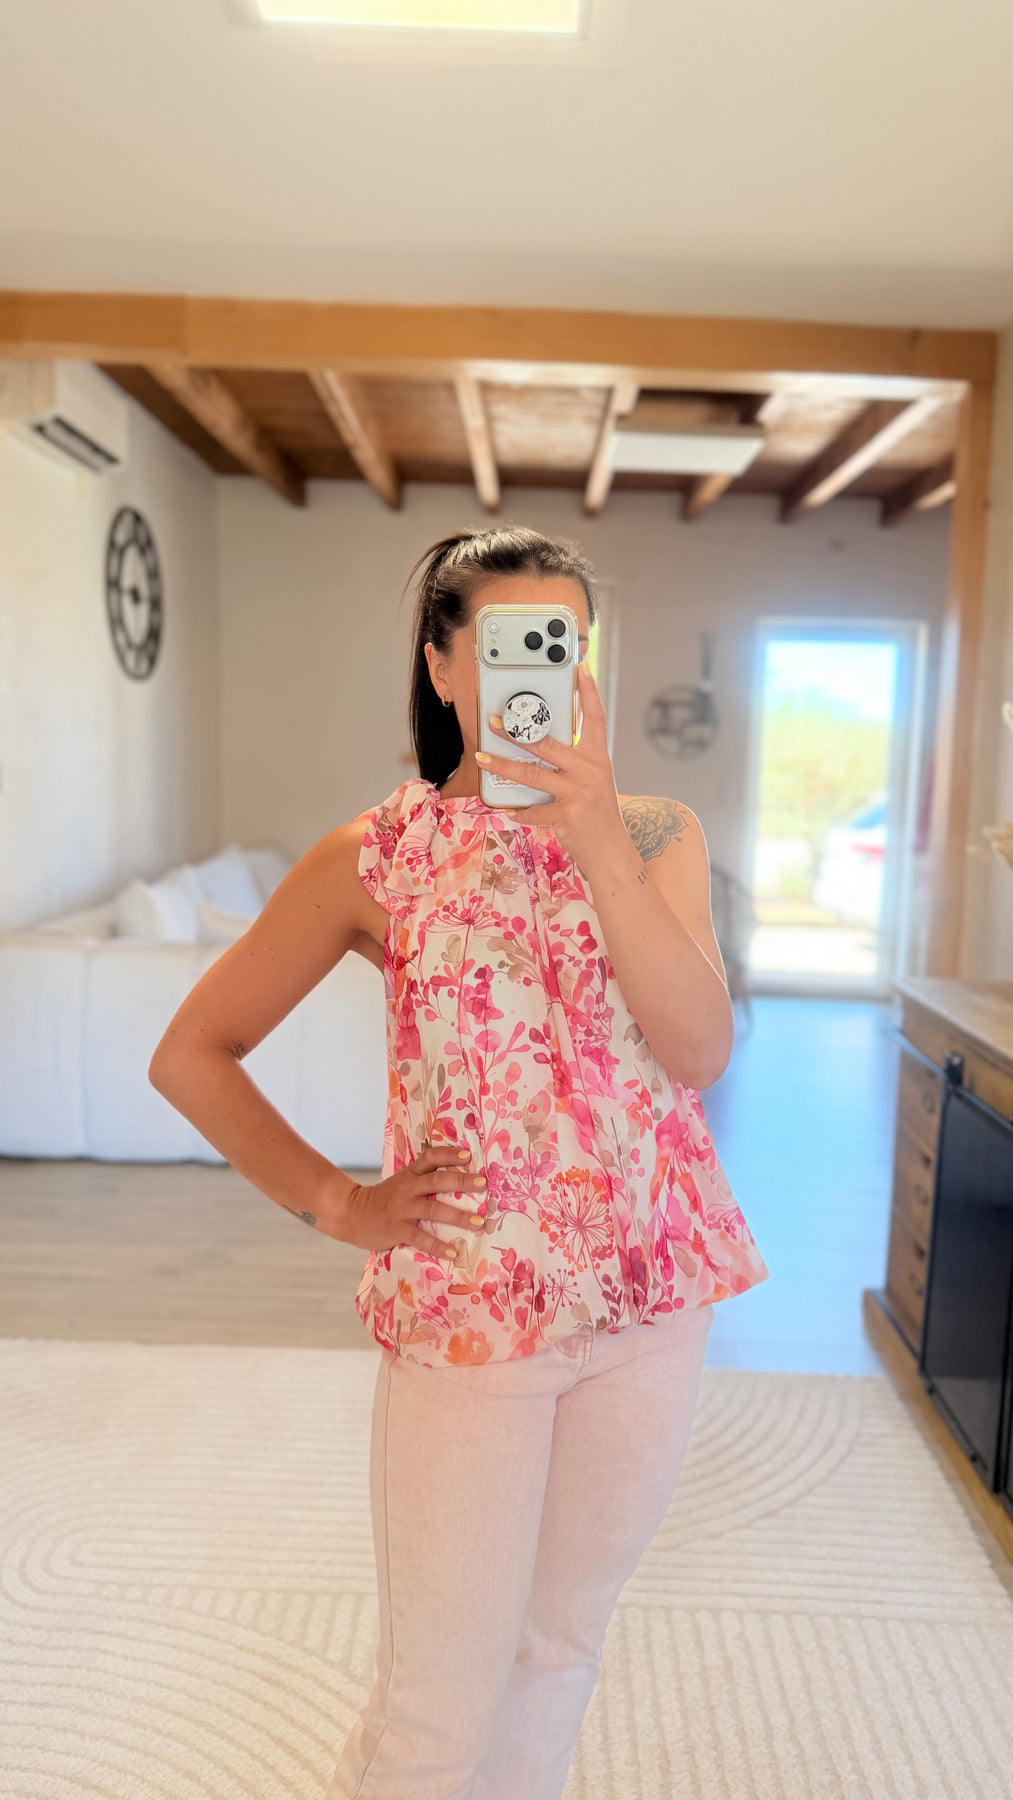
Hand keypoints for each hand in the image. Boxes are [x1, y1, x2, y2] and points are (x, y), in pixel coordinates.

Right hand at [337, 1142, 487, 1261]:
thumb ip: (422, 1180)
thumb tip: (456, 1180)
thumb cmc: (382, 1200)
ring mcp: (402, 1208)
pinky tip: (453, 1253)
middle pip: (437, 1180)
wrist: (350, 1214)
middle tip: (484, 1184)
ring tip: (479, 1222)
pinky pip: (420, 1238)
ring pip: (433, 1209)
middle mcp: (407, 1188)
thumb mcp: (400, 1183)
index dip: (449, 1154)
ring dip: (458, 1216)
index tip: (468, 1155)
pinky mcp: (396, 1229)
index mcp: (409, 1174)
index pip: (430, 1158)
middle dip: (462, 1181)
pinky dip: (438, 1246)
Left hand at [475, 662, 628, 874]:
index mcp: (597, 757)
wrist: (611, 850)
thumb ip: (572, 762)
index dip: (588, 691)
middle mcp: (589, 770)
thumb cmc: (597, 812)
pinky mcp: (566, 815)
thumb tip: (537, 746)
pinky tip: (509, 808)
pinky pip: (532, 809)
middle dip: (516, 731)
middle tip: (494, 721)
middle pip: (547, 743)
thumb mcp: (593, 780)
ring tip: (483, 758)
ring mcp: (578, 793)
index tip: (579, 668)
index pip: (594, 716)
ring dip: (503, 765)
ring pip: (531, 774)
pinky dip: (518, 810)